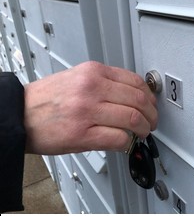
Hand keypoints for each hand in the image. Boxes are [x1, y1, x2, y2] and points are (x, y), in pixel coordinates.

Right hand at [24, 61, 157, 154]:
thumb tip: (132, 95)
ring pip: (133, 118)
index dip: (150, 96)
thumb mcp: (77, 77)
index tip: (152, 104)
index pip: (136, 81)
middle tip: (152, 121)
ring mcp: (87, 111)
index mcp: (93, 72)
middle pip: (139, 100)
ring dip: (144, 129)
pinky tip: (127, 142)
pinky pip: (118, 138)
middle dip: (152, 114)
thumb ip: (105, 83)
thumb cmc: (47, 98)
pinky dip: (128, 142)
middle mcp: (92, 88)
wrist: (18, 114)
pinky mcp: (82, 134)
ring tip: (143, 133)